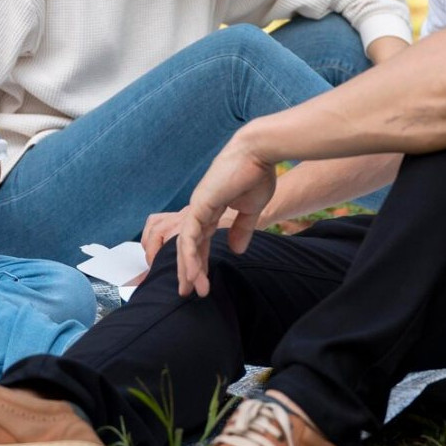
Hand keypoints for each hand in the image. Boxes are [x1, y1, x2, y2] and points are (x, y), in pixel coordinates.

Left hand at [176, 137, 276, 298]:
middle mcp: (200, 208)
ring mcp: (197, 206)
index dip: (199, 261)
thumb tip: (236, 250)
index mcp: (211, 208)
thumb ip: (242, 228)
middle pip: (188, 245)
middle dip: (187, 269)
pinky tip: (194, 273)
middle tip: (186, 293)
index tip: (200, 283)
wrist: (259, 153)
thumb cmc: (257, 174)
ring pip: (185, 244)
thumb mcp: (251, 208)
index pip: (200, 240)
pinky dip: (190, 256)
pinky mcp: (200, 204)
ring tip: (192, 290)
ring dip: (189, 268)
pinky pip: (190, 236)